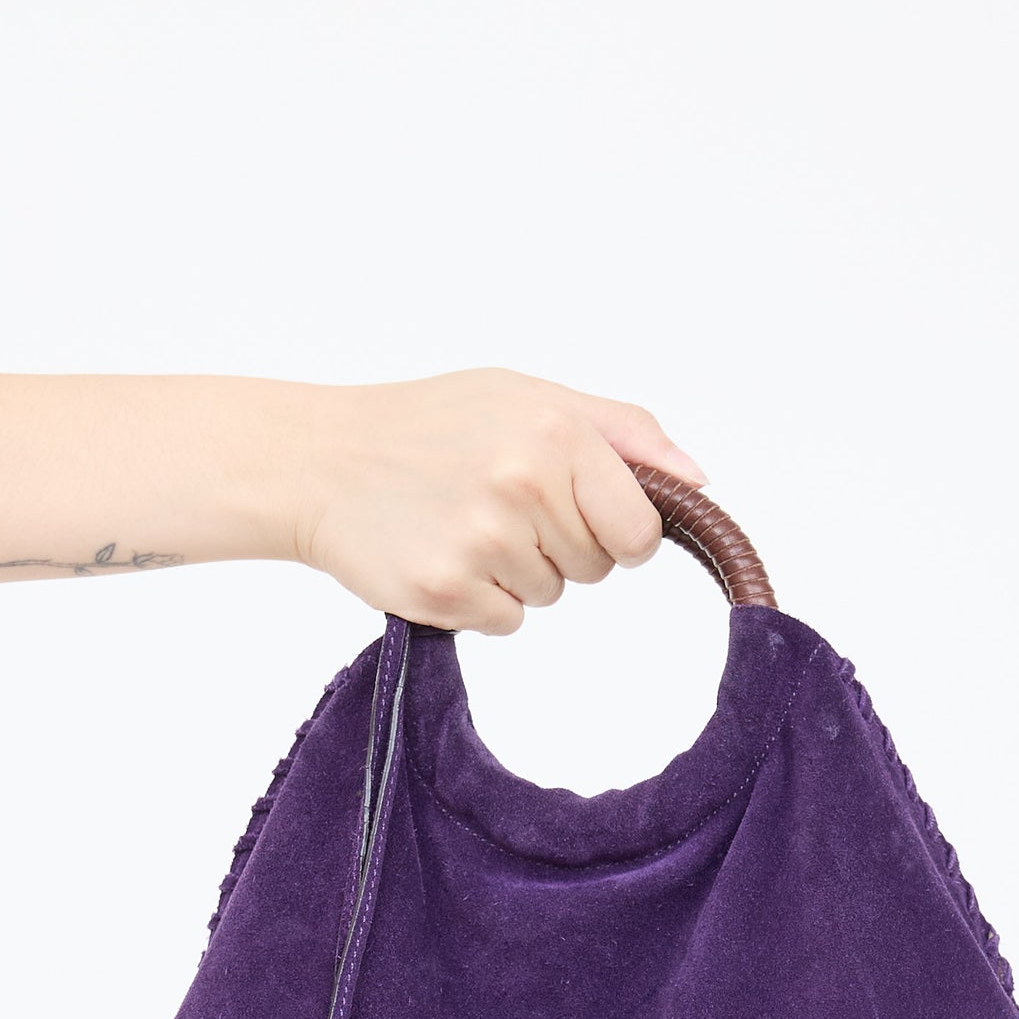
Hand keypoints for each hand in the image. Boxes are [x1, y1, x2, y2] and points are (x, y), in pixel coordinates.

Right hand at [283, 370, 705, 634]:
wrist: (321, 461)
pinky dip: (479, 601)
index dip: (617, 532)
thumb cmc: (431, 425)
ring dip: (516, 573)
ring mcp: (482, 543)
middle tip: (496, 504)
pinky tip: (441, 553)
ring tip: (461, 523)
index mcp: (555, 433)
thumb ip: (622, 431)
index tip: (581, 515)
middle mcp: (522, 485)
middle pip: (596, 568)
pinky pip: (506, 622)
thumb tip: (698, 480)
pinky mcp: (446, 591)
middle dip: (560, 546)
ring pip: (550, 596)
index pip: (640, 532)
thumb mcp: (528, 396)